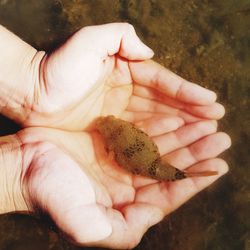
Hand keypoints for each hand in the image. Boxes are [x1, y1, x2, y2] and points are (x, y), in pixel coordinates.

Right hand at [2, 112, 229, 248]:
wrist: (23, 166)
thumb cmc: (48, 193)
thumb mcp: (82, 222)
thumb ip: (118, 231)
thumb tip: (151, 221)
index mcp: (125, 204)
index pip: (168, 193)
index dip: (194, 180)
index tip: (218, 166)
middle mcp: (126, 183)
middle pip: (170, 168)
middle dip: (196, 154)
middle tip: (219, 137)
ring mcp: (120, 161)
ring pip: (161, 149)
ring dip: (184, 138)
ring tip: (207, 125)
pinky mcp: (112, 142)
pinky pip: (143, 134)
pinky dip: (161, 127)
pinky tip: (176, 118)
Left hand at [24, 23, 223, 130]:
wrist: (33, 94)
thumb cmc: (58, 67)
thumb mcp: (88, 41)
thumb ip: (120, 37)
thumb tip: (148, 51)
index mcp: (127, 71)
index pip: (163, 83)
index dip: (187, 92)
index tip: (211, 102)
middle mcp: (128, 93)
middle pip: (165, 104)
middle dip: (192, 113)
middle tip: (216, 121)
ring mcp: (121, 114)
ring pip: (157, 121)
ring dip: (181, 128)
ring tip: (206, 134)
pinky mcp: (112, 132)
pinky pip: (140, 136)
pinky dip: (159, 140)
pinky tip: (176, 146)